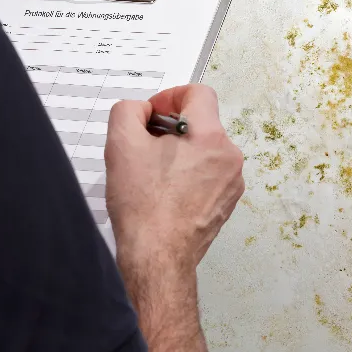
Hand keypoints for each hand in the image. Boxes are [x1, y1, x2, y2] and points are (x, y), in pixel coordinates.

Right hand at [105, 85, 243, 350]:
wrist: (157, 257)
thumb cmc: (144, 208)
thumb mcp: (121, 143)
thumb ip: (128, 110)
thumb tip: (141, 110)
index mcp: (211, 137)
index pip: (198, 94)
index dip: (170, 96)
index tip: (153, 113)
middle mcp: (229, 158)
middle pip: (200, 123)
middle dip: (170, 128)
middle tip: (145, 145)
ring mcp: (230, 184)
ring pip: (203, 150)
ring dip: (178, 153)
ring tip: (151, 173)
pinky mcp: (224, 204)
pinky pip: (207, 175)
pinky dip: (186, 175)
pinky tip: (163, 191)